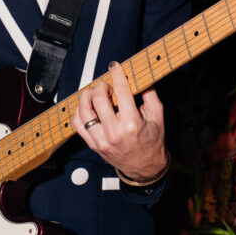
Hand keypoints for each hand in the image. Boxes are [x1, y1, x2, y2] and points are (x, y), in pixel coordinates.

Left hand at [72, 61, 167, 182]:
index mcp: (132, 124)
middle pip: (99, 99)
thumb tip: (141, 77)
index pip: (121, 91)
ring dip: (86, 97)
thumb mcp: (157, 117)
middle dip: (101, 86)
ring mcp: (102, 140)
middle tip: (106, 85)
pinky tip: (87, 107)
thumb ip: (150, 95)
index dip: (117, 74)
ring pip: (84, 111)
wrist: (145, 167)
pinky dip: (79, 112)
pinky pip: (78, 125)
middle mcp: (115, 133)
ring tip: (94, 94)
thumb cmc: (152, 142)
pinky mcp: (94, 145)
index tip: (114, 66)